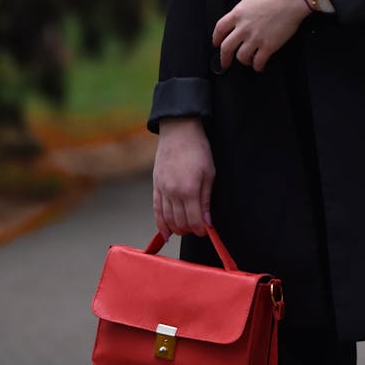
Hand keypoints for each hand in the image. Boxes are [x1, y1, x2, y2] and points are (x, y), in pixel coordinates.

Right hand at [153, 117, 214, 238]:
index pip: (194, 221)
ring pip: (167, 219)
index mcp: (189, 190)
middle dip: (190, 229)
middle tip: (197, 228)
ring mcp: (162, 190)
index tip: (206, 230)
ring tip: (185, 229)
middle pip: (180, 223)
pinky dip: (160, 224)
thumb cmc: (198, 149)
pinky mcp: (155, 186)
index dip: (201, 230)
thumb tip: (207, 222)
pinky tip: (166, 233)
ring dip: (177, 228)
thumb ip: (206, 199)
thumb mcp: (209, 173)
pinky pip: (156, 210)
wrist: (178, 131)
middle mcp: (173, 193)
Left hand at [212, 0, 311, 72]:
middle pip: (226, 47)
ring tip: (247, 61)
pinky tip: (259, 66)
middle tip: (225, 62)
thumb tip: (244, 15)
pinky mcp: (269, 46)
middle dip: (224, 58)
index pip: (220, 28)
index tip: (216, 43)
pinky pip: (259, 61)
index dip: (216, 38)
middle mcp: (244, 27)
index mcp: (238, 13)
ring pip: (241, 57)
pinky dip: (258, 66)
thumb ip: (245, 9)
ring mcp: (255, 38)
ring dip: (243, 61)